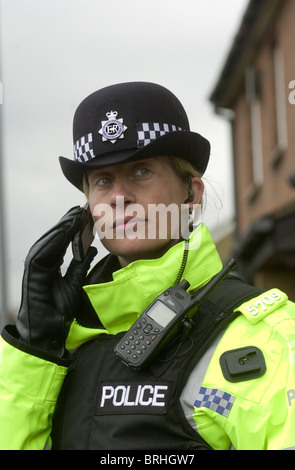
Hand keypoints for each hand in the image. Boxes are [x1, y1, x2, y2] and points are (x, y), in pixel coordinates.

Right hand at [15, 206, 96, 357]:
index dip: (72, 228)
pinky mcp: (33, 272)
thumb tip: (91, 250)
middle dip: (67, 223)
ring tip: (75, 214)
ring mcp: (35, 267)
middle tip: (81, 209)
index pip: (61, 242)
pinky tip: (65, 229)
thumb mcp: (74, 284)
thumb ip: (80, 266)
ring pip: (48, 241)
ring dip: (62, 227)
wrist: (45, 332)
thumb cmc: (56, 312)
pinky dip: (55, 239)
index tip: (84, 216)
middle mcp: (41, 263)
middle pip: (54, 238)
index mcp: (49, 265)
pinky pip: (43, 250)